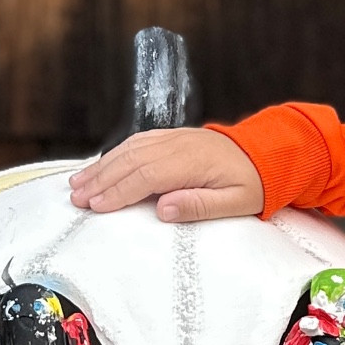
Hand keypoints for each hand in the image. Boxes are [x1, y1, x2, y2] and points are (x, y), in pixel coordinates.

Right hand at [68, 127, 262, 220]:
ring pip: (129, 149)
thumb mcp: (236, 203)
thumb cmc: (253, 183)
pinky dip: (116, 153)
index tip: (97, 206)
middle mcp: (177, 146)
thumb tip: (163, 209)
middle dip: (100, 180)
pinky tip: (102, 164)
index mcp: (191, 163)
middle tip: (76, 198)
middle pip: (130, 161)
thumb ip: (200, 206)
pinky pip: (138, 142)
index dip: (119, 191)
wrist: (268, 154)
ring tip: (78, 183)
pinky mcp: (173, 136)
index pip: (145, 176)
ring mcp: (174, 138)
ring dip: (102, 166)